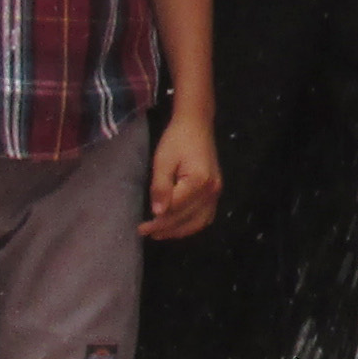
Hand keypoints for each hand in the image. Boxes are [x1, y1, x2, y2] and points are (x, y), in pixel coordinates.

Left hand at [144, 109, 221, 240]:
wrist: (196, 125)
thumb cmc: (177, 139)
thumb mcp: (163, 160)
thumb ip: (161, 187)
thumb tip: (158, 213)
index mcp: (198, 181)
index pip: (176, 209)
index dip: (158, 221)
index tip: (141, 228)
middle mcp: (211, 190)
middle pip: (187, 218)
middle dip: (166, 228)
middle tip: (146, 232)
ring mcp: (216, 192)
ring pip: (199, 222)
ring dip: (179, 231)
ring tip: (160, 234)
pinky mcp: (215, 191)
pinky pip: (206, 216)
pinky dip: (192, 225)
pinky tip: (178, 227)